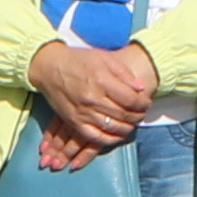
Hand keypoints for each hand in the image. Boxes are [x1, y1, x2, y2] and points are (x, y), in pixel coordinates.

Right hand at [26, 37, 161, 149]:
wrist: (49, 67)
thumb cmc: (78, 60)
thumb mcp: (104, 58)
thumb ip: (124, 74)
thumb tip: (141, 89)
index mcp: (102, 80)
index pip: (131, 99)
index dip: (143, 103)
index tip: (146, 102)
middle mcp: (92, 99)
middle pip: (124, 115)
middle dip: (138, 116)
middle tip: (142, 113)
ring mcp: (82, 112)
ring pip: (113, 128)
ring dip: (128, 128)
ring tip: (132, 122)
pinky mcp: (74, 122)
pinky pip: (96, 137)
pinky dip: (110, 139)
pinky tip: (118, 134)